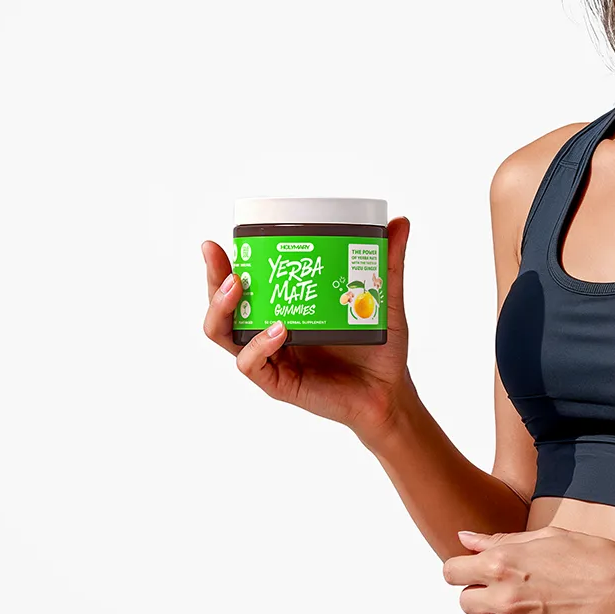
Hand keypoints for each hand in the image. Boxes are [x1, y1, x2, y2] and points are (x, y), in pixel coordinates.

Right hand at [201, 216, 412, 439]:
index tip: (224, 240)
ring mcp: (273, 358)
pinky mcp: (279, 383)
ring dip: (223, 309)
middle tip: (218, 256)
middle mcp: (271, 332)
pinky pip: (253, 365)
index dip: (226, 264)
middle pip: (225, 307)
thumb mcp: (383, 299)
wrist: (391, 392)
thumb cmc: (381, 348)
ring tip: (237, 286)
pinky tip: (277, 329)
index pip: (244, 284)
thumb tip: (400, 221)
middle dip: (214, 280)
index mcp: (285, 308)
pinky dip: (259, 346)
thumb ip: (388, 264)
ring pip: (225, 335)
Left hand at [442, 527, 614, 613]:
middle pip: (465, 603)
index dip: (462, 569)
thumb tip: (465, 538)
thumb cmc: (596, 559)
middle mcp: (506, 598)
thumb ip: (500, 541)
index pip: (452, 572)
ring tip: (531, 602)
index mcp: (503, 564)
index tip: (475, 569)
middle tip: (508, 584)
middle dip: (480, 593)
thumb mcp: (548, 537)